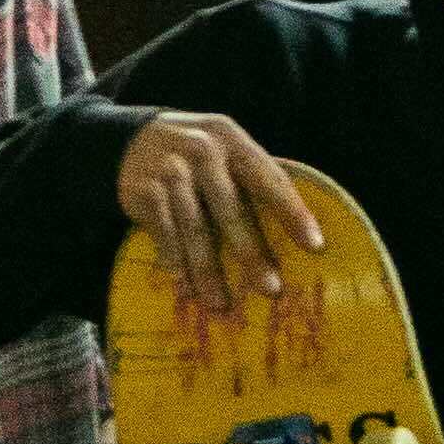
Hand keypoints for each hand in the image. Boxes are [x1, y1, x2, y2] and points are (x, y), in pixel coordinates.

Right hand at [115, 112, 326, 299]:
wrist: (128, 141)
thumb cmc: (195, 155)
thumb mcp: (225, 150)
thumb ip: (253, 177)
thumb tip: (298, 226)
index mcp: (233, 140)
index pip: (269, 179)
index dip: (293, 213)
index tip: (315, 246)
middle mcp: (203, 151)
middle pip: (232, 210)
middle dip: (251, 253)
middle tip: (270, 289)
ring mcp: (171, 171)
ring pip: (195, 230)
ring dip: (208, 271)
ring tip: (221, 303)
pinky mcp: (145, 191)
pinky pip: (165, 235)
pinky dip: (176, 263)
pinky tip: (186, 287)